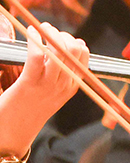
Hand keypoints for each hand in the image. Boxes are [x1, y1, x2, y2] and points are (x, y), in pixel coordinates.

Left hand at [0, 28, 89, 156]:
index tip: (59, 38)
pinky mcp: (29, 84)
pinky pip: (36, 54)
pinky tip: (30, 32)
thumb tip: (56, 51)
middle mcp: (64, 84)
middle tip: (49, 31)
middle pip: (74, 49)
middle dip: (62, 34)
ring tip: (41, 29)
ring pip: (59, 49)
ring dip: (49, 32)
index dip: (72, 40)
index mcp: (72, 86)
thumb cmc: (28, 110)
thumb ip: (59, 75)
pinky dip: (34, 38)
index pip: (84, 54)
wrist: (12, 133)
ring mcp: (48, 85)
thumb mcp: (52, 94)